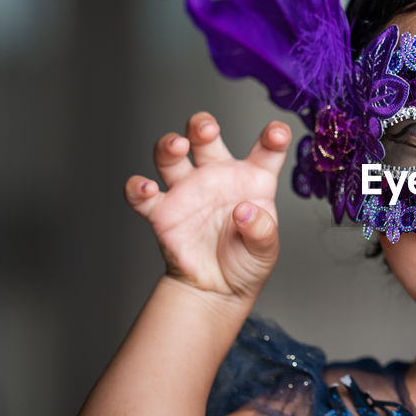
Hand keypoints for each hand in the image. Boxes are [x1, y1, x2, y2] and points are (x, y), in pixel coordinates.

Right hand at [124, 112, 291, 299]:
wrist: (216, 290)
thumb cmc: (245, 262)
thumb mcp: (265, 250)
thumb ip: (262, 230)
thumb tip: (245, 212)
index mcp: (252, 180)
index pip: (266, 150)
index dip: (274, 136)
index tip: (277, 133)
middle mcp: (217, 177)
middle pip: (204, 138)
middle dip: (201, 125)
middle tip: (206, 129)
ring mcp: (187, 191)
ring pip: (170, 155)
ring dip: (169, 144)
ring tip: (178, 146)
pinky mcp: (162, 212)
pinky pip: (142, 194)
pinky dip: (138, 188)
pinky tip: (146, 189)